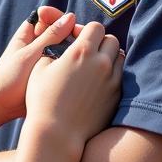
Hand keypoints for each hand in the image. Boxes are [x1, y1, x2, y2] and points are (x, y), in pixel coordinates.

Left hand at [0, 9, 80, 118]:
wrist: (0, 106)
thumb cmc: (9, 77)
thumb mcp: (31, 54)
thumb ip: (51, 36)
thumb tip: (70, 18)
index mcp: (27, 33)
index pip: (47, 16)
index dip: (59, 18)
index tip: (72, 24)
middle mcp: (36, 44)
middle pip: (57, 31)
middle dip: (69, 34)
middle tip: (82, 41)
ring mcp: (43, 58)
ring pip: (62, 48)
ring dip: (71, 50)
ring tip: (82, 55)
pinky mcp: (48, 73)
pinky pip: (62, 63)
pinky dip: (69, 63)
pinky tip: (80, 68)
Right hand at [24, 21, 123, 146]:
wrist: (57, 134)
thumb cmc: (43, 99)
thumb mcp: (40, 66)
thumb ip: (54, 46)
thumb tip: (64, 38)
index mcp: (82, 51)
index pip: (95, 27)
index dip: (86, 30)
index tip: (76, 38)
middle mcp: (102, 63)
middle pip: (112, 40)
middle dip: (100, 41)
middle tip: (86, 51)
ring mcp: (112, 81)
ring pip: (119, 57)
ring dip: (108, 57)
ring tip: (93, 66)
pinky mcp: (116, 97)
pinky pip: (120, 77)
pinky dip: (112, 74)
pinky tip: (97, 83)